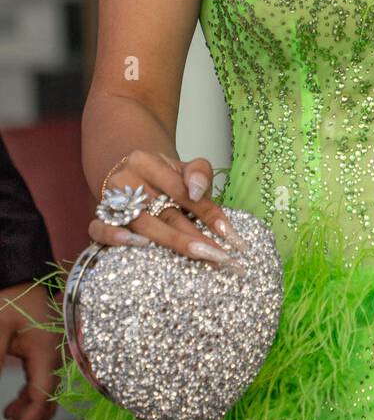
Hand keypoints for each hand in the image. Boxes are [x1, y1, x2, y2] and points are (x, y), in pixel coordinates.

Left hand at [0, 280, 60, 419]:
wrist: (20, 273)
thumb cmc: (11, 296)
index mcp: (49, 350)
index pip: (44, 396)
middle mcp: (57, 354)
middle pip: (51, 399)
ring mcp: (54, 352)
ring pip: (47, 393)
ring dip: (29, 411)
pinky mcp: (48, 350)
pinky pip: (43, 381)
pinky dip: (29, 398)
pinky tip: (13, 406)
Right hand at [88, 150, 246, 269]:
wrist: (127, 174)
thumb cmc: (161, 176)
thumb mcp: (181, 167)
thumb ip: (198, 172)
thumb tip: (197, 190)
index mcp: (147, 162)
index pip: (182, 190)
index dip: (207, 211)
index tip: (228, 232)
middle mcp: (126, 180)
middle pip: (164, 212)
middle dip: (195, 236)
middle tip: (220, 256)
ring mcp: (110, 200)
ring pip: (142, 224)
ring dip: (173, 243)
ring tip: (199, 256)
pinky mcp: (98, 218)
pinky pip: (99, 229)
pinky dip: (115, 237)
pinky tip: (139, 246)